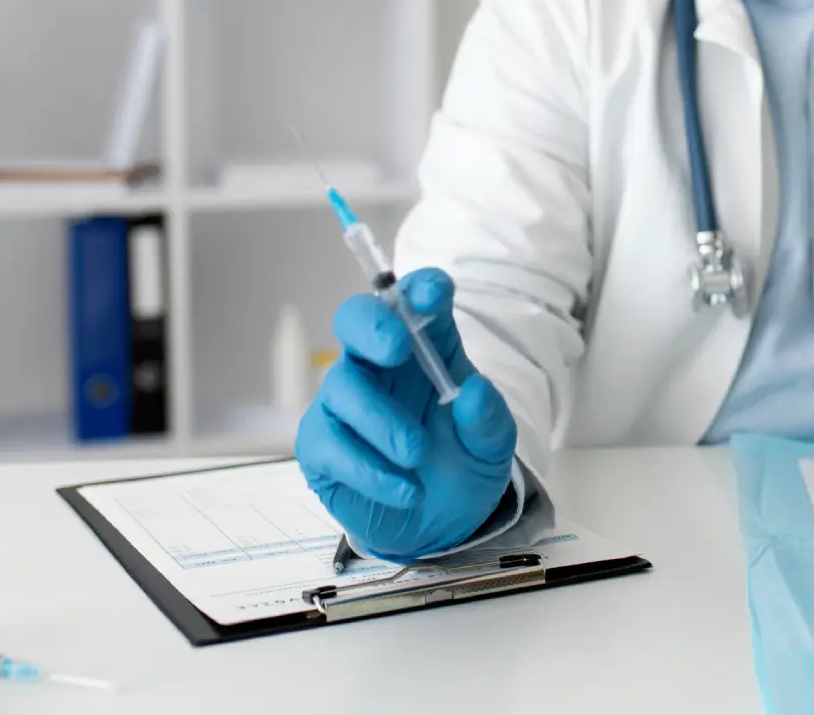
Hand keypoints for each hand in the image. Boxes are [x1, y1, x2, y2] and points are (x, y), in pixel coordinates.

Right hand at [295, 268, 517, 560]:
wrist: (440, 523)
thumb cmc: (462, 464)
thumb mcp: (492, 447)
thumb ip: (488, 419)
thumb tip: (473, 392)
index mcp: (427, 347)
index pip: (416, 299)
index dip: (421, 289)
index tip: (433, 295)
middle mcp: (379, 364)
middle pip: (355, 318)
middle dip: (372, 325)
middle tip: (398, 347)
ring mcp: (344, 401)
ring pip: (343, 386)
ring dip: (382, 421)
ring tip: (417, 456)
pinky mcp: (321, 444)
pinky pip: (330, 443)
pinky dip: (369, 469)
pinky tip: (404, 490)